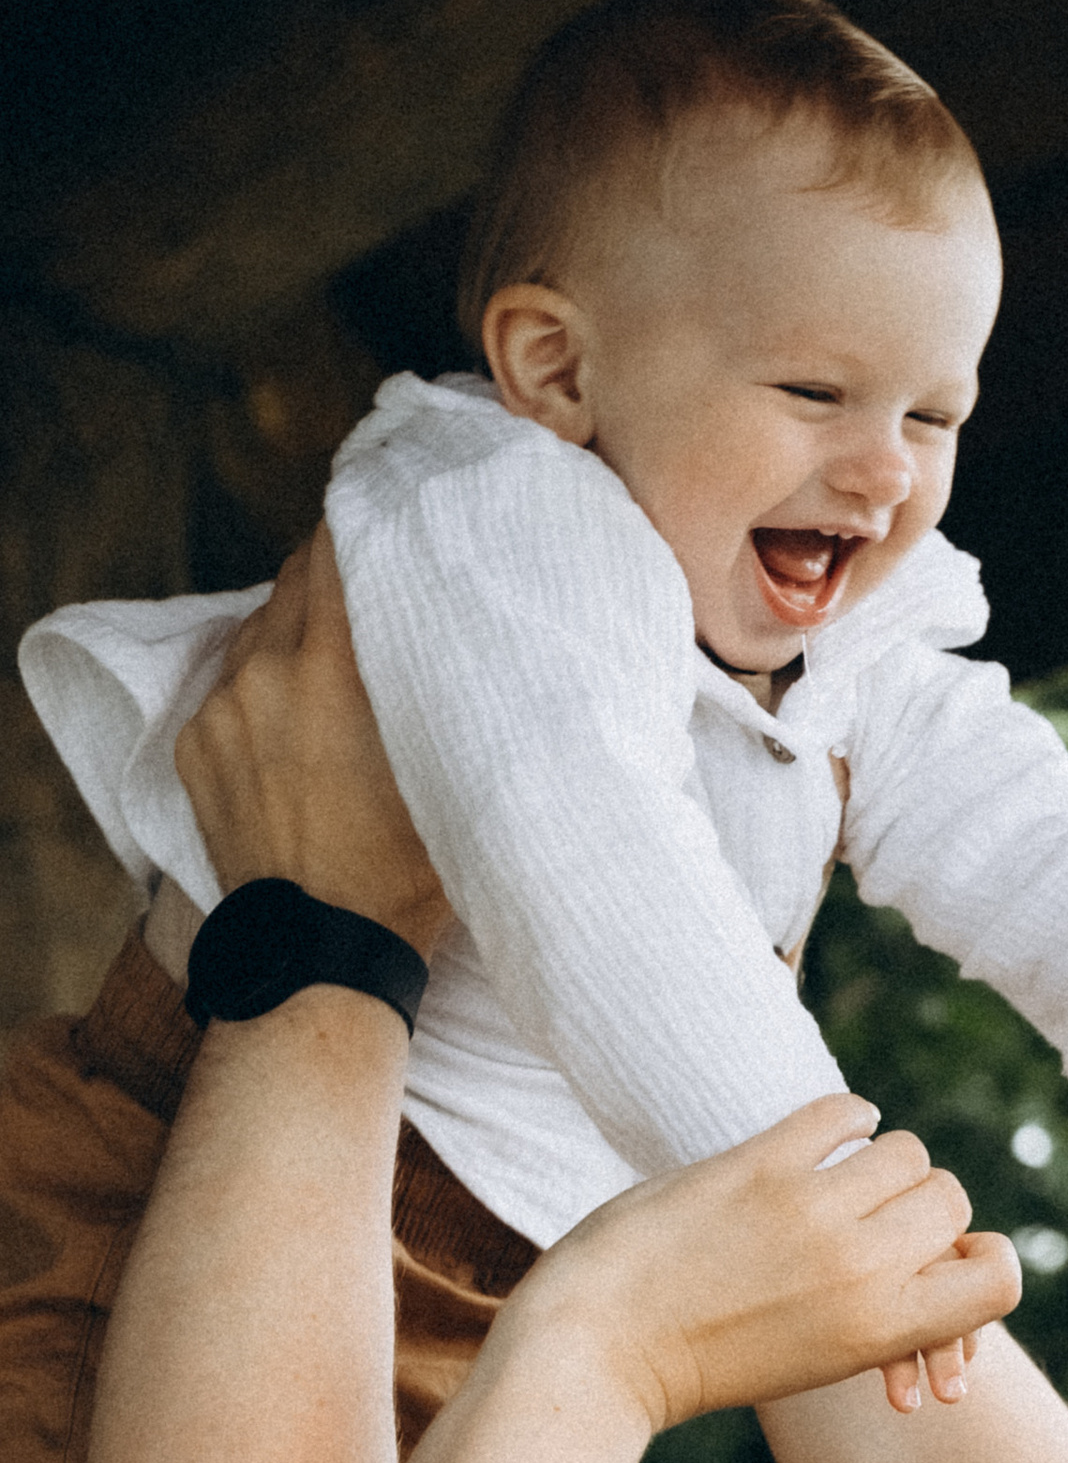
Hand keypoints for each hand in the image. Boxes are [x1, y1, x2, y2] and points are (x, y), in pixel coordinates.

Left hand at [173, 533, 451, 958]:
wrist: (318, 953)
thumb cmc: (406, 873)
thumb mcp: (451, 773)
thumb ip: (449, 690)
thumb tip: (475, 628)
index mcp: (334, 669)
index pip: (336, 548)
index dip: (364, 521)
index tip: (394, 509)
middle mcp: (268, 671)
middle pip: (297, 576)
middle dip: (337, 569)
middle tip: (381, 572)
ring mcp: (223, 706)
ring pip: (263, 627)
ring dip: (300, 627)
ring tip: (342, 653)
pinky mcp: (196, 742)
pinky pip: (234, 682)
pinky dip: (267, 683)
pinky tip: (302, 717)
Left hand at [511, 1097, 1020, 1438]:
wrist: (599, 1355)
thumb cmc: (708, 1362)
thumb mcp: (819, 1359)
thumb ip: (883, 1311)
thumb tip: (941, 1264)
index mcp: (883, 1328)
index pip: (1002, 1274)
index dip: (980, 1261)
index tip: (936, 1266)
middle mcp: (862, 1269)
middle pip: (953, 1200)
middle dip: (925, 1210)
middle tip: (881, 1224)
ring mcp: (810, 1212)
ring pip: (906, 1151)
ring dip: (882, 1163)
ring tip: (848, 1181)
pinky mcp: (757, 1166)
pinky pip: (840, 1112)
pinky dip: (848, 1116)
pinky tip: (836, 1132)